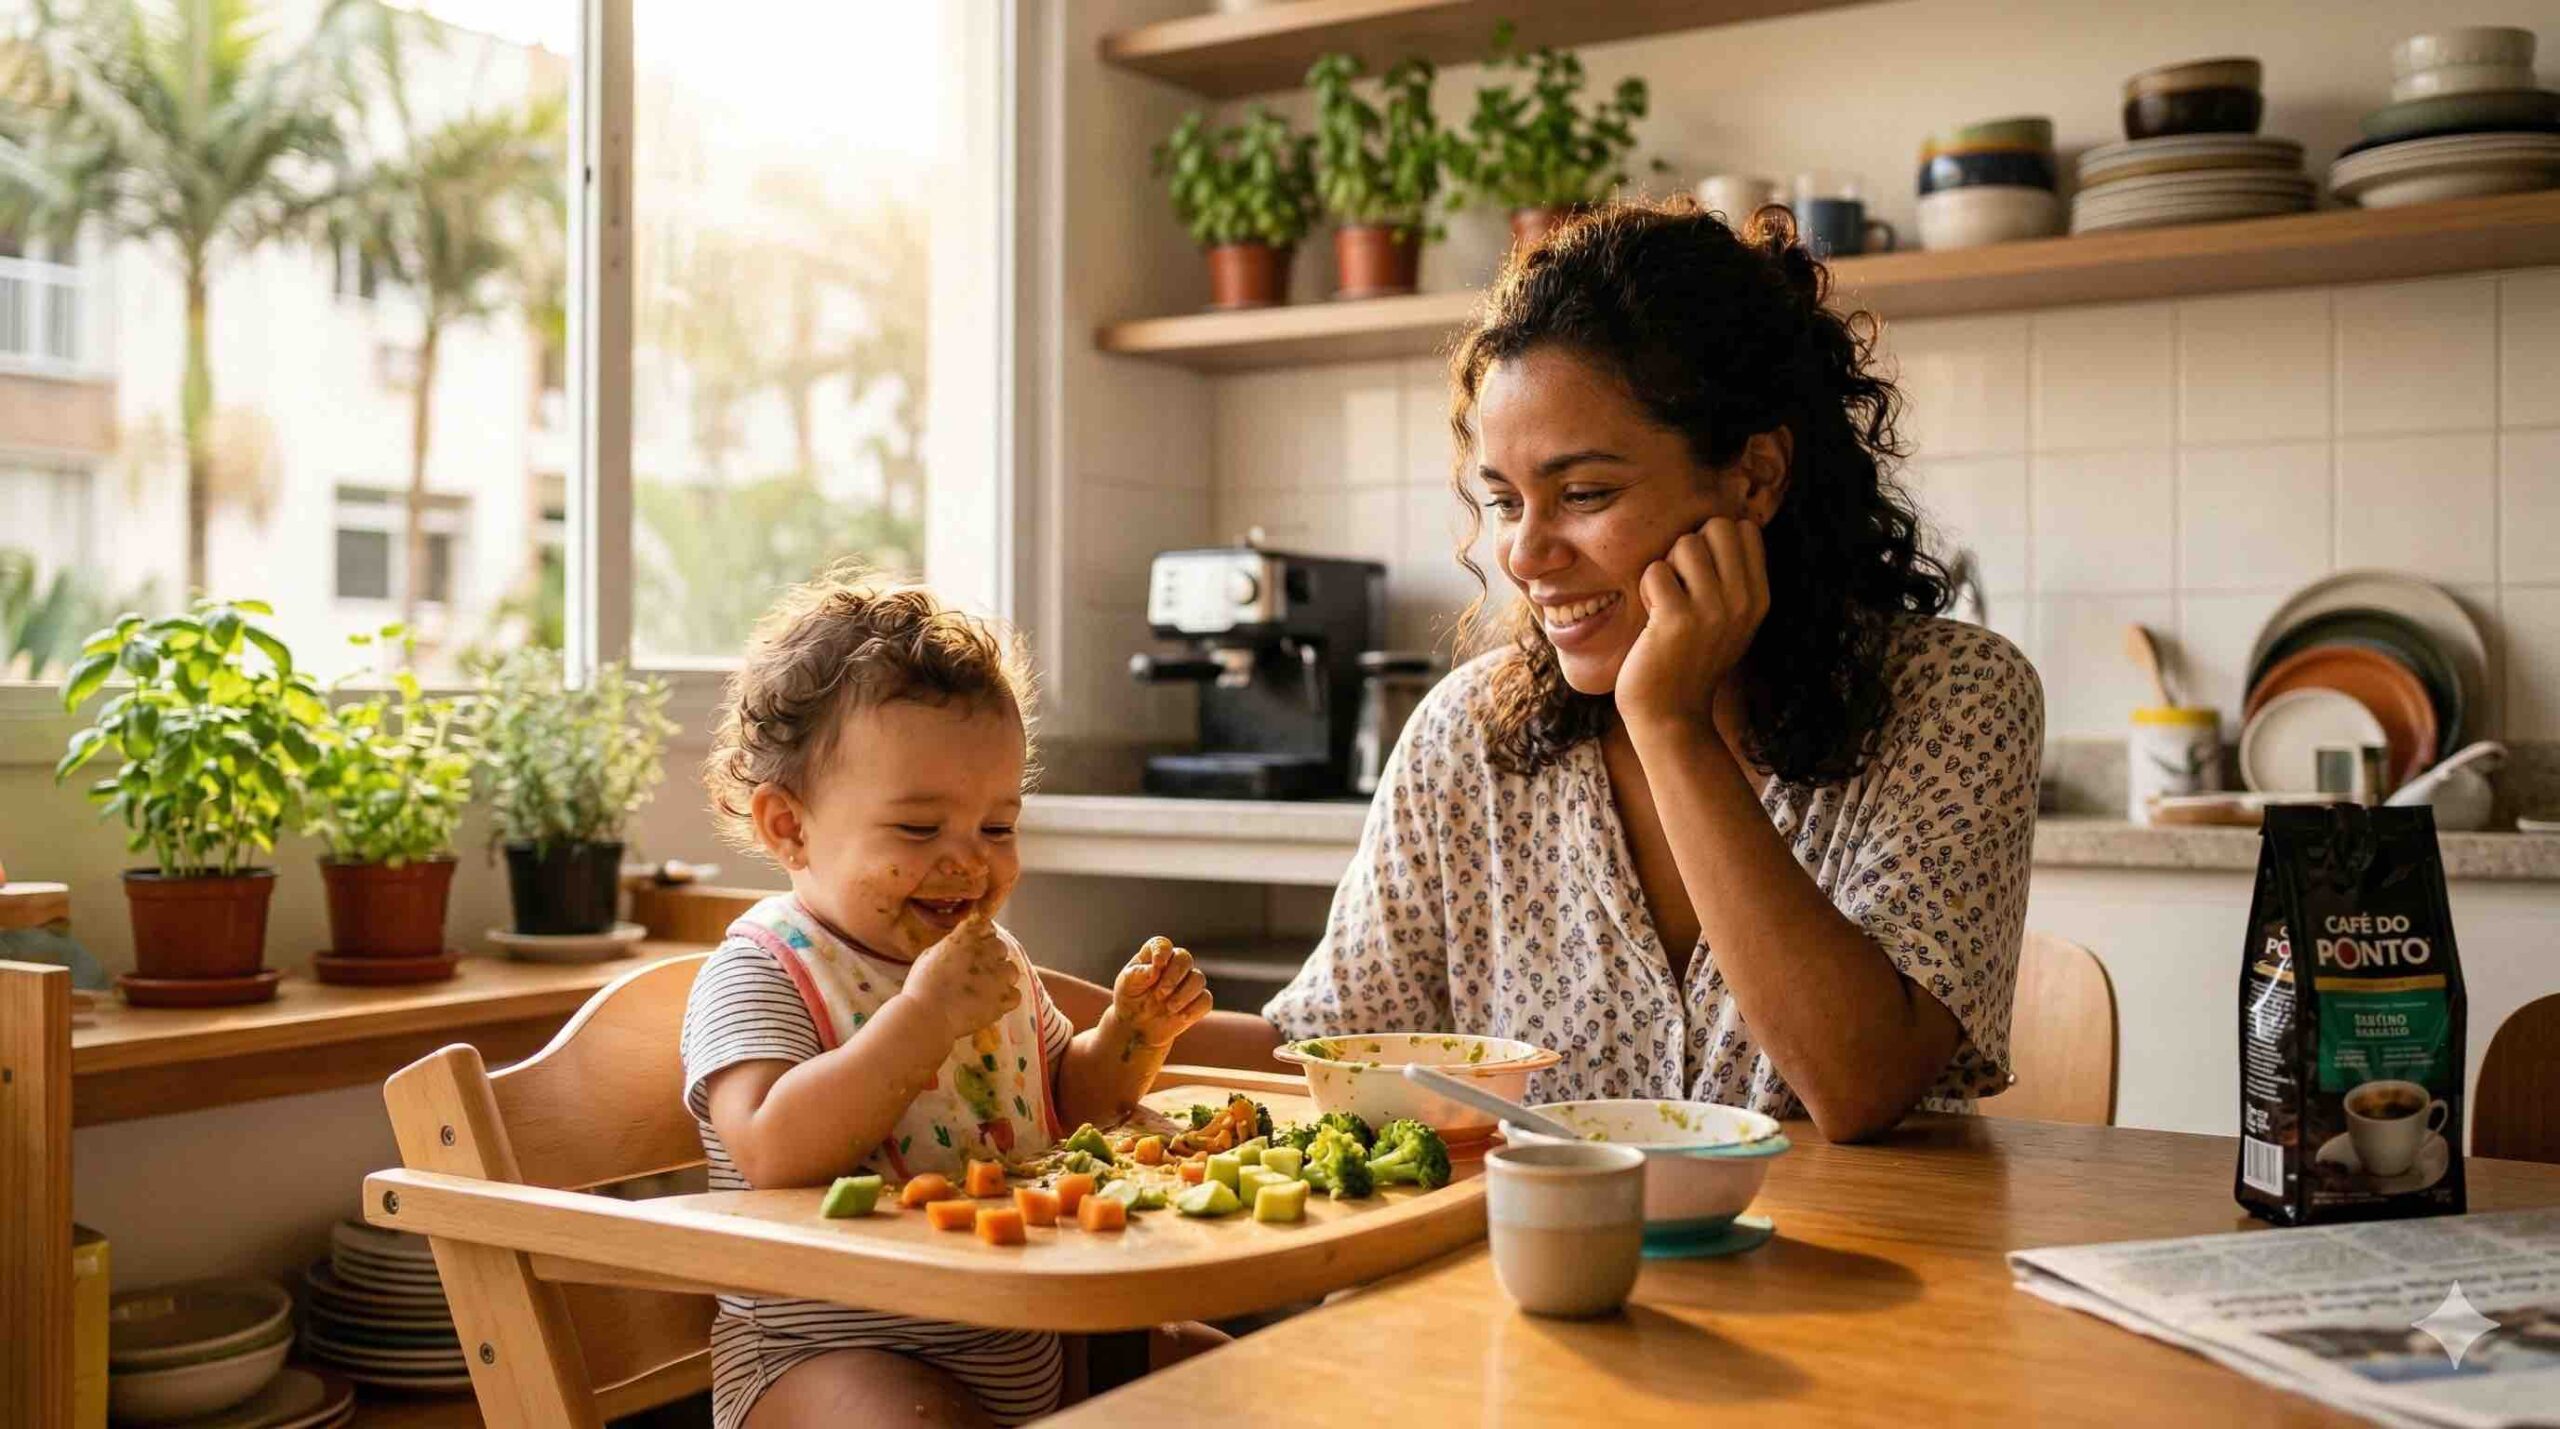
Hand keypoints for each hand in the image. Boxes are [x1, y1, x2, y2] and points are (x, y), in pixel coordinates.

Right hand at [902, 912, 1021, 1045]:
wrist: (928, 1015)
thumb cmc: (921, 986)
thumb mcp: (929, 955)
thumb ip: (949, 946)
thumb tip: (958, 945)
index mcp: (966, 937)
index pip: (985, 924)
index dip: (982, 934)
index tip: (977, 943)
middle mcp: (986, 952)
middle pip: (1000, 947)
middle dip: (991, 956)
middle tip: (978, 970)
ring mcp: (997, 976)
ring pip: (1012, 970)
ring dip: (1002, 977)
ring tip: (987, 987)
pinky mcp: (1002, 999)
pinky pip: (1015, 995)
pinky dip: (1006, 998)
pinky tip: (993, 1002)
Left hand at [1108, 936, 1211, 1051]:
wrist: (1136, 1025)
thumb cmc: (1130, 999)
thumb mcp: (1126, 985)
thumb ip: (1137, 974)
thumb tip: (1155, 969)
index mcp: (1154, 956)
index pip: (1163, 944)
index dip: (1162, 952)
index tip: (1157, 965)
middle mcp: (1174, 965)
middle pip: (1185, 958)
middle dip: (1174, 976)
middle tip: (1161, 993)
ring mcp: (1187, 982)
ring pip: (1198, 979)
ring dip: (1184, 994)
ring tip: (1169, 1008)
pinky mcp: (1197, 1001)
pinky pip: (1206, 1000)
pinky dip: (1194, 1008)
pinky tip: (1181, 1017)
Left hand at [1615, 516, 1769, 738]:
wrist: (1671, 713)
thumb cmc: (1691, 660)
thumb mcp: (1730, 620)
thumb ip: (1733, 577)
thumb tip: (1728, 523)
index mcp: (1759, 597)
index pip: (1745, 529)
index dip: (1714, 541)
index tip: (1701, 575)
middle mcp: (1743, 601)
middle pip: (1718, 526)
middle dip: (1690, 546)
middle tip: (1680, 584)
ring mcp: (1713, 610)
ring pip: (1685, 544)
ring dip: (1665, 568)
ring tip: (1665, 602)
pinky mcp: (1678, 620)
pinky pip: (1655, 570)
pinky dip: (1646, 588)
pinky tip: (1651, 617)